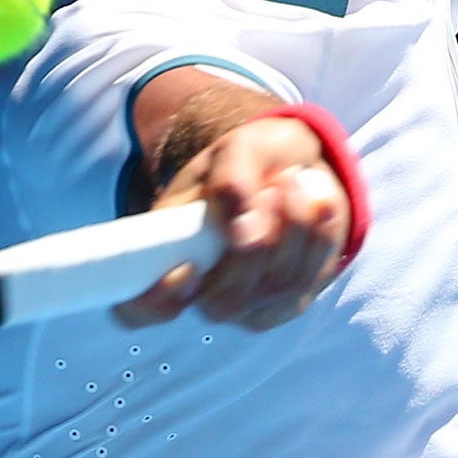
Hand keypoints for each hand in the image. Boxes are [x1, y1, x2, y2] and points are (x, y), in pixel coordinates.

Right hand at [115, 116, 349, 331]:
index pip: (136, 308)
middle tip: (272, 188)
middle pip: (223, 304)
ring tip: (293, 182)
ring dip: (295, 230)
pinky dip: (320, 238)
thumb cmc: (248, 162)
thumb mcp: (237, 149)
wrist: (290, 167)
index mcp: (162, 251)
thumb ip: (232, 181)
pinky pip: (309, 282)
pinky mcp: (287, 303)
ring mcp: (246, 304)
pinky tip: (318, 204)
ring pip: (274, 290)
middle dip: (256, 248)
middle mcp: (200, 290)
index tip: (187, 268)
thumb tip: (242, 230)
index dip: (153, 302)